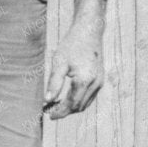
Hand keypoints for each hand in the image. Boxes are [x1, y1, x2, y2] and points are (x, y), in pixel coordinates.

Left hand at [44, 0, 106, 118]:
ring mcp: (100, 83)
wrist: (88, 32)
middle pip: (79, 107)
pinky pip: (89, 97)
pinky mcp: (100, 80)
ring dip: (71, 107)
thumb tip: (47, 100)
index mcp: (84, 81)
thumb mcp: (59, 62)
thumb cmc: (71, 45)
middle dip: (64, 111)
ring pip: (85, 104)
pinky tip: (66, 98)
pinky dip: (78, 101)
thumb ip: (54, 82)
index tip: (48, 114)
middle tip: (49, 111)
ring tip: (56, 105)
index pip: (71, 104)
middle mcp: (95, 84)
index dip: (59, 111)